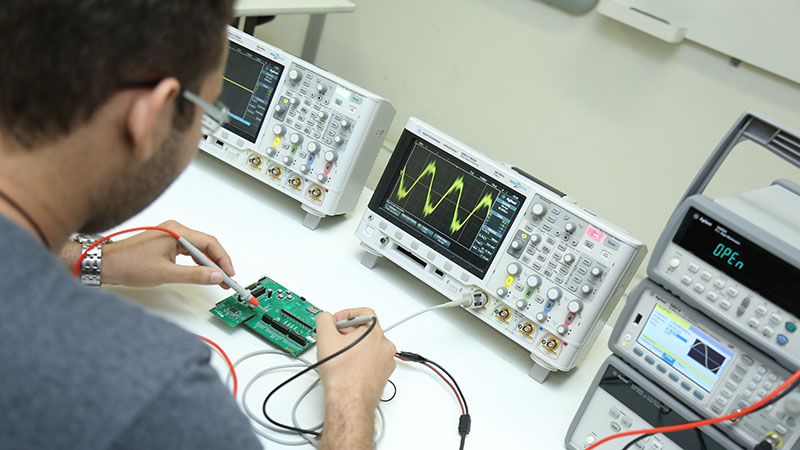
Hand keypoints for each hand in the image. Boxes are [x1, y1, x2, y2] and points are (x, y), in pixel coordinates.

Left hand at [61, 220, 235, 287]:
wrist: (107, 264)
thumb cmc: (128, 264)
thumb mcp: (165, 273)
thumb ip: (194, 275)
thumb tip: (215, 276)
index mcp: (176, 232)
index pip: (209, 243)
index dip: (223, 259)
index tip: (230, 274)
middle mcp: (175, 230)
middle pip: (206, 245)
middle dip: (218, 262)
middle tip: (228, 279)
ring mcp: (171, 236)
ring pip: (198, 248)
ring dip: (209, 263)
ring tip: (218, 278)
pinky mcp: (166, 244)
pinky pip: (189, 251)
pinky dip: (198, 262)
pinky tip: (202, 272)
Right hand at [315, 308, 395, 448]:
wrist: (349, 401)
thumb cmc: (343, 375)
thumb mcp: (325, 337)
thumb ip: (324, 320)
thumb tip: (325, 318)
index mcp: (375, 333)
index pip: (364, 313)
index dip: (347, 314)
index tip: (337, 321)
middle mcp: (385, 346)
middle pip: (367, 330)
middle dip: (349, 332)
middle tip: (335, 339)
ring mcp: (386, 362)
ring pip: (369, 347)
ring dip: (355, 347)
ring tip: (340, 356)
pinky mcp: (383, 376)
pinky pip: (372, 362)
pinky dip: (360, 361)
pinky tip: (347, 368)